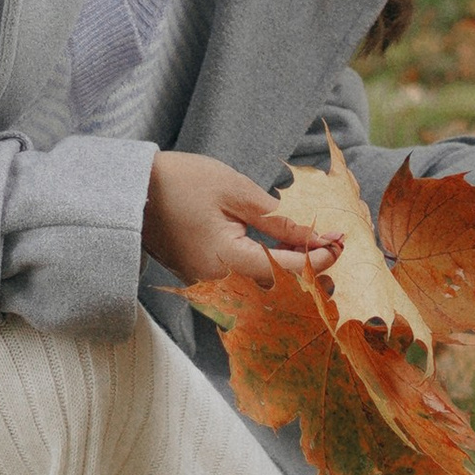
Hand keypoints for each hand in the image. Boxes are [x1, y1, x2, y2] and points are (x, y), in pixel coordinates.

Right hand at [144, 150, 336, 292]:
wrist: (132, 192)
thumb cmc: (181, 183)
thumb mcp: (236, 192)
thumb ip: (281, 220)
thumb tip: (321, 235)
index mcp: (228, 262)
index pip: (289, 270)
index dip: (321, 257)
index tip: (343, 241)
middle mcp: (219, 286)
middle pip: (280, 291)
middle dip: (310, 270)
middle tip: (333, 246)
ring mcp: (208, 287)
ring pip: (264, 291)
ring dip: (291, 273)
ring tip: (310, 247)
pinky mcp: (202, 282)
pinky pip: (245, 286)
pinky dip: (269, 273)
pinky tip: (282, 253)